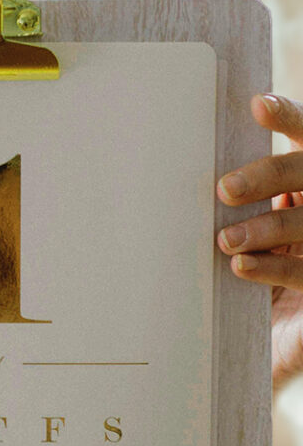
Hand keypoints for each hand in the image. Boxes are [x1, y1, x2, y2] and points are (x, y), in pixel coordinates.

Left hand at [216, 93, 302, 392]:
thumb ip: (218, 208)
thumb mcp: (236, 234)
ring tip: (226, 240)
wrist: (279, 339)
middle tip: (224, 189)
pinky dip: (274, 270)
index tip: (257, 106)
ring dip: (268, 227)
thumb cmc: (245, 274)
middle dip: (270, 176)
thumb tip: (158, 173)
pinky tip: (242, 268)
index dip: (288, 118)